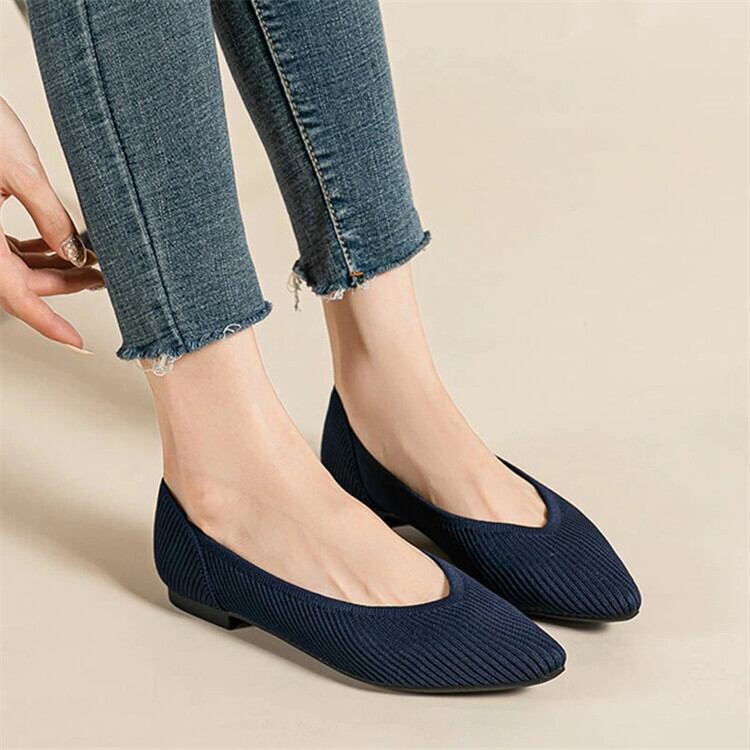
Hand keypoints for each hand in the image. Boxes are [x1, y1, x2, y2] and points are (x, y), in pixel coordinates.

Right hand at [0, 96, 101, 350]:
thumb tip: (74, 252)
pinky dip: (32, 249)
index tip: (78, 344)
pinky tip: (58, 244)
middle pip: (21, 282)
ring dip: (52, 268)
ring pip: (14, 266)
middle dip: (65, 286)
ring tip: (91, 261)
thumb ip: (49, 215)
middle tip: (104, 280)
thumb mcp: (20, 170)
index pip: (18, 297)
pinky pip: (3, 247)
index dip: (50, 324)